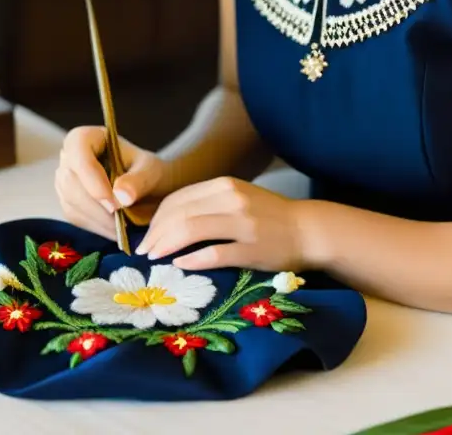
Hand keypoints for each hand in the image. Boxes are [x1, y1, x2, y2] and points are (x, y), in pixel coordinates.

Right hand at [54, 126, 171, 239]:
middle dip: (96, 206)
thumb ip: (138, 181)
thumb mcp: (151, 171)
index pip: (78, 153)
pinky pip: (74, 216)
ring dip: (97, 220)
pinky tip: (114, 231)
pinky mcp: (68, 200)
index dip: (92, 179)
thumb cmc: (148, 171)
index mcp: (87, 137)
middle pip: (71, 181)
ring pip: (70, 201)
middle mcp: (69, 156)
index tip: (114, 204)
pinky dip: (95, 226)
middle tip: (122, 223)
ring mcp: (65, 179)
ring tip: (123, 229)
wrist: (148, 186)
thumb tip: (121, 196)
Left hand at [134, 177, 306, 271]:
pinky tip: (180, 266)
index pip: (177, 199)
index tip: (147, 235)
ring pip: (191, 230)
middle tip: (144, 251)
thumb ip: (207, 203)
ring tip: (155, 258)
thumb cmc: (268, 216)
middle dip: (156, 234)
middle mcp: (231, 200)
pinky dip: (193, 260)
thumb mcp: (237, 197)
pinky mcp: (253, 248)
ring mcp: (243, 224)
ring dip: (167, 245)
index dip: (156, 219)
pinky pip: (215, 254)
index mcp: (224, 186)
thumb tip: (167, 221)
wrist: (308, 230)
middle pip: (179, 214)